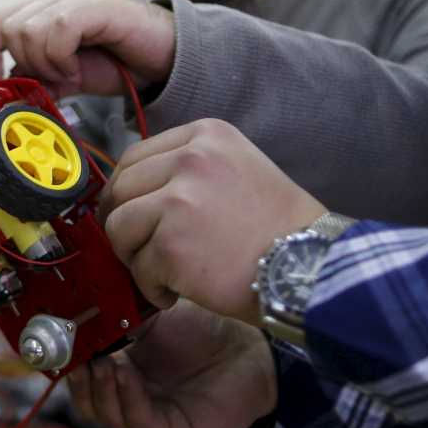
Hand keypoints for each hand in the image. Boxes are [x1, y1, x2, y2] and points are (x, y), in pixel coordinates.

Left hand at [0, 0, 175, 96]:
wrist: (162, 58)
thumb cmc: (118, 64)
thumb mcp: (69, 77)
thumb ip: (40, 78)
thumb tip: (10, 89)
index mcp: (46, 10)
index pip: (0, 19)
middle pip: (11, 27)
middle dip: (25, 62)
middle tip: (54, 78)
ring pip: (29, 30)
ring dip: (45, 63)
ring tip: (69, 73)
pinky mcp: (94, 6)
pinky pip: (58, 30)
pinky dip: (61, 58)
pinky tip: (77, 69)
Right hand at [69, 302, 275, 427]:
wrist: (249, 346)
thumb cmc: (204, 331)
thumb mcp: (151, 319)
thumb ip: (118, 318)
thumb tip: (82, 307)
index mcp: (123, 374)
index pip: (84, 380)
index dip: (68, 366)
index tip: (57, 346)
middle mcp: (133, 400)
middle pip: (89, 404)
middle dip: (79, 382)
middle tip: (77, 358)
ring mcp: (152, 419)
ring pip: (110, 416)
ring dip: (101, 389)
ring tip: (101, 364)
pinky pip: (141, 423)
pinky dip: (127, 398)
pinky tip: (126, 374)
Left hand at [100, 119, 326, 321]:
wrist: (308, 266)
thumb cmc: (277, 228)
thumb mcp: (237, 167)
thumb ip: (188, 168)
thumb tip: (133, 191)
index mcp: (206, 135)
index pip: (134, 156)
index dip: (124, 191)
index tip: (126, 213)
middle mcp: (190, 160)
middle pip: (120, 191)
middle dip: (124, 226)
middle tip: (141, 251)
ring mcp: (178, 200)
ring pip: (119, 228)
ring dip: (135, 258)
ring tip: (166, 273)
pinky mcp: (171, 244)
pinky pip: (138, 268)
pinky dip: (153, 288)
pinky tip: (179, 291)